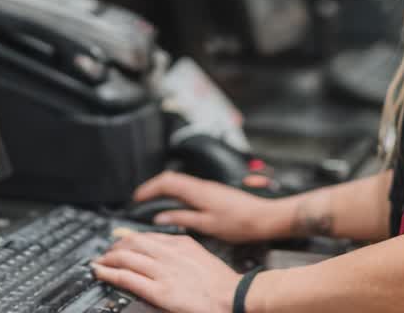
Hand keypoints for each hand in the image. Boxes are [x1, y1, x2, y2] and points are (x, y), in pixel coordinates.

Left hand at [92, 232, 238, 312]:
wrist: (234, 297)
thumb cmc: (222, 283)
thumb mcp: (201, 256)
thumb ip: (183, 251)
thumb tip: (168, 250)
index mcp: (181, 243)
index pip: (148, 236)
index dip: (130, 239)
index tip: (122, 242)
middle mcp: (169, 253)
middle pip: (133, 242)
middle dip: (116, 246)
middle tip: (107, 252)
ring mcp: (163, 272)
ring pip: (126, 257)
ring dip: (108, 258)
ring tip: (100, 261)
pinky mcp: (159, 291)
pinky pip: (127, 277)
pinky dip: (109, 272)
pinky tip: (100, 271)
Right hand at [133, 171, 283, 242]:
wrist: (265, 217)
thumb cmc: (241, 222)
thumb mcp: (207, 225)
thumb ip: (183, 218)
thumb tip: (162, 217)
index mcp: (198, 191)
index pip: (166, 182)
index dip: (149, 188)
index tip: (138, 198)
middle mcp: (202, 185)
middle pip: (171, 178)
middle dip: (154, 187)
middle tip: (142, 199)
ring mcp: (209, 187)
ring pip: (181, 182)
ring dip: (165, 190)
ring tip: (155, 203)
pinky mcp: (214, 192)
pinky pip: (189, 188)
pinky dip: (177, 194)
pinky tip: (177, 205)